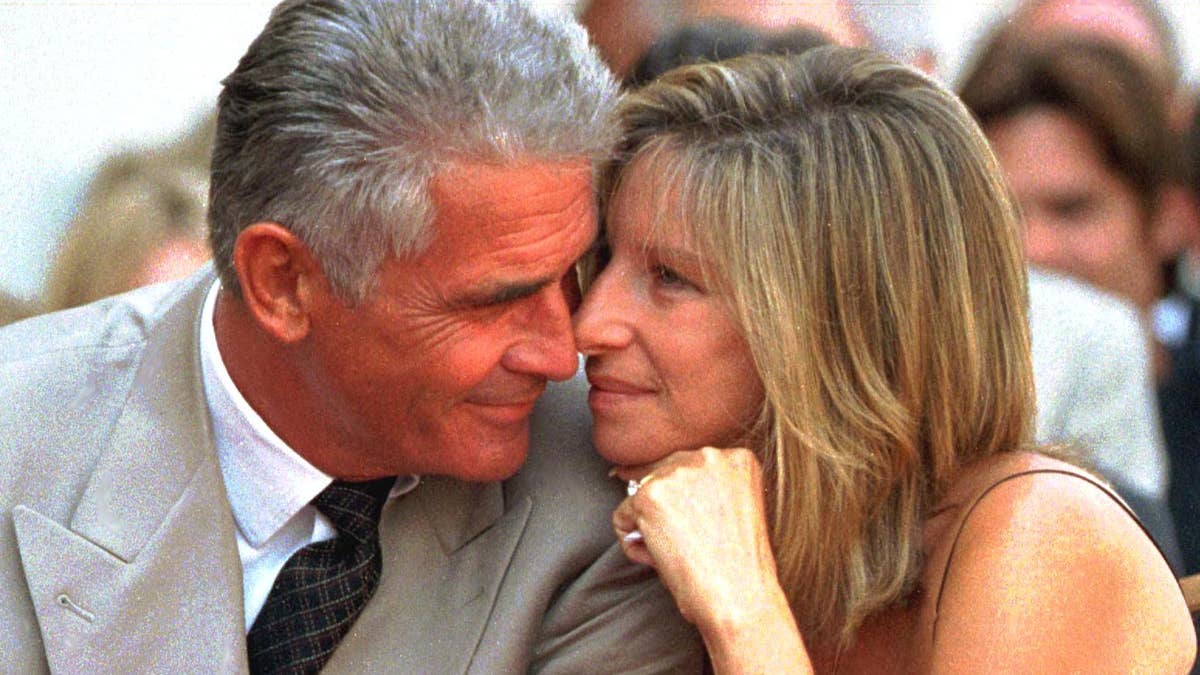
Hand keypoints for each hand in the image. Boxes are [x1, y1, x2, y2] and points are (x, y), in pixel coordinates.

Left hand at [612, 447, 787, 632]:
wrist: (740, 598)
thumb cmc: (738, 568)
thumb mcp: (735, 510)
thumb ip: (706, 489)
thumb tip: (646, 482)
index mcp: (738, 459)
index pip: (689, 464)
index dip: (680, 498)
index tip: (682, 519)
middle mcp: (708, 456)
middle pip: (661, 473)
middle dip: (662, 509)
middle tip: (682, 545)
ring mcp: (676, 474)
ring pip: (640, 494)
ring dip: (649, 527)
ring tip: (677, 555)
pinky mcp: (648, 497)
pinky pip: (622, 518)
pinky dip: (633, 544)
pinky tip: (660, 561)